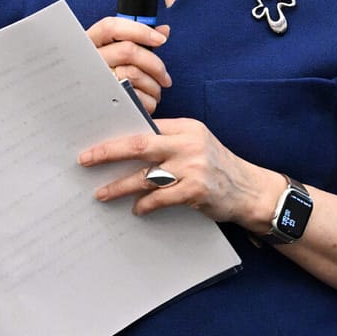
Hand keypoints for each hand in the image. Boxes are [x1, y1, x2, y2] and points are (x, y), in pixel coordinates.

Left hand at [81, 118, 281, 230]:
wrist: (251, 191)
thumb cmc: (217, 168)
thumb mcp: (197, 145)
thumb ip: (169, 142)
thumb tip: (128, 146)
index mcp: (187, 127)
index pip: (146, 126)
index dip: (119, 133)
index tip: (95, 139)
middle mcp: (189, 144)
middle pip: (140, 144)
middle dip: (108, 152)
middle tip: (85, 159)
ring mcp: (193, 167)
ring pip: (146, 175)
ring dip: (120, 185)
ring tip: (101, 193)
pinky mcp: (196, 190)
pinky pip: (160, 198)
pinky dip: (145, 205)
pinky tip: (137, 209)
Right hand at [85, 17, 170, 112]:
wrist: (91, 112)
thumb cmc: (108, 79)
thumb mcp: (116, 55)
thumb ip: (139, 41)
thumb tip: (163, 31)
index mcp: (90, 44)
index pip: (111, 27)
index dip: (139, 30)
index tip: (161, 39)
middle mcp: (90, 61)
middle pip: (128, 51)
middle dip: (155, 65)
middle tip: (165, 77)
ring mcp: (95, 81)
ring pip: (135, 74)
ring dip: (154, 85)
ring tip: (155, 91)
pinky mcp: (103, 102)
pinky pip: (135, 97)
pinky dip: (149, 101)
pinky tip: (147, 102)